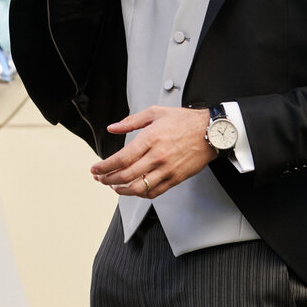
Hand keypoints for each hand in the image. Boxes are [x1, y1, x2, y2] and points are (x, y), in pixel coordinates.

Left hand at [90, 106, 213, 197]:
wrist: (211, 132)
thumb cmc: (184, 120)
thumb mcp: (155, 112)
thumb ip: (131, 121)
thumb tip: (112, 128)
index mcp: (150, 138)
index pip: (122, 158)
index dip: (105, 166)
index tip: (95, 169)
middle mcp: (158, 156)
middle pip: (126, 175)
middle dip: (108, 179)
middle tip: (99, 178)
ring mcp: (167, 169)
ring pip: (139, 187)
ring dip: (121, 190)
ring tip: (112, 186)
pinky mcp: (176, 178)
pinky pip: (155, 192)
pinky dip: (140, 194)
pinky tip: (133, 189)